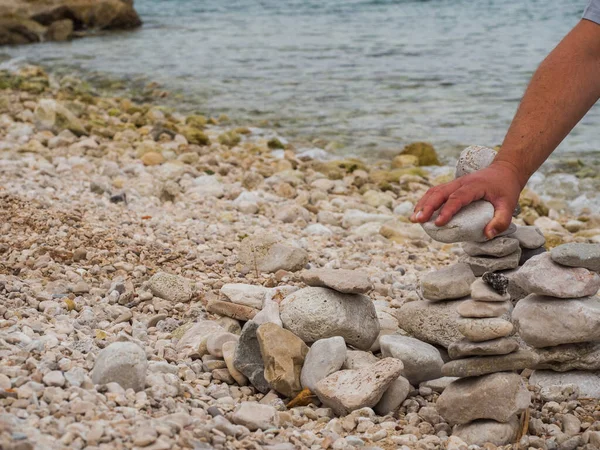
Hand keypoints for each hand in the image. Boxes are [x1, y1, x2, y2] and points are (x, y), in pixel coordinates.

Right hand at [409, 161, 523, 238]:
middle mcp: (461, 182)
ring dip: (422, 204)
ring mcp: (454, 182)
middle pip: (439, 193)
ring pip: (434, 191)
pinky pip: (435, 191)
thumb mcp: (509, 205)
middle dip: (427, 207)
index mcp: (474, 186)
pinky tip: (420, 212)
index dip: (447, 210)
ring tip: (414, 218)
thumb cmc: (506, 189)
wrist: (504, 171)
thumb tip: (488, 235)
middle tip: (417, 221)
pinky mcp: (451, 185)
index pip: (457, 198)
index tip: (438, 223)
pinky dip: (425, 201)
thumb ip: (501, 221)